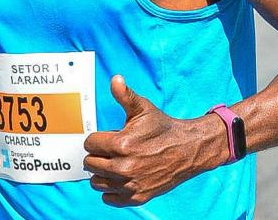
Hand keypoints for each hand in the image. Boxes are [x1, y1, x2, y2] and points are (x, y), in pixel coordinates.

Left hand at [83, 76, 224, 206]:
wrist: (188, 150)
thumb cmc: (163, 128)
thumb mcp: (143, 109)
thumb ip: (125, 95)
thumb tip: (115, 79)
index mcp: (121, 144)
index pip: (89, 144)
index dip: (97, 139)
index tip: (107, 137)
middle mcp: (123, 167)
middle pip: (90, 164)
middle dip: (98, 155)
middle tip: (111, 150)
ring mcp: (130, 184)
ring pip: (97, 183)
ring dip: (102, 173)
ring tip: (114, 163)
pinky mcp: (137, 196)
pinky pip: (109, 198)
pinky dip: (111, 190)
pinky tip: (120, 178)